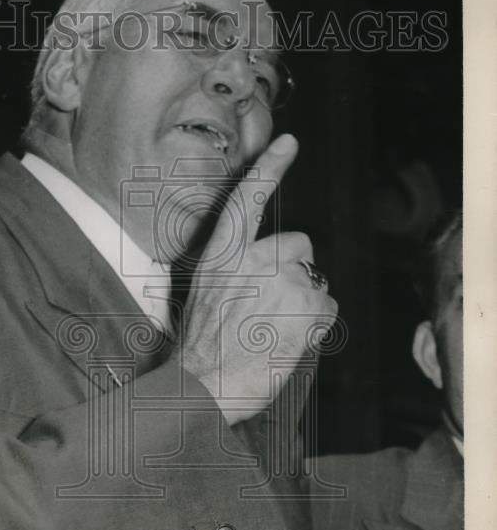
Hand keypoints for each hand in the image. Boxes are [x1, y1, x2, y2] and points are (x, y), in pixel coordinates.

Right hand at [178, 134, 337, 424]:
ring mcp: (281, 279)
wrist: (205, 386)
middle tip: (273, 308)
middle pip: (298, 246)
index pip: (246, 201)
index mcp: (221, 256)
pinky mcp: (306, 304)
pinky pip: (328, 306)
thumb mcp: (202, 298)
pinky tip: (290, 340)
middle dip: (295, 271)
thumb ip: (231, 274)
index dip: (269, 169)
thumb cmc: (200, 352)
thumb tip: (258, 275)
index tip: (288, 143)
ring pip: (315, 280)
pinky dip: (318, 324)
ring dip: (305, 304)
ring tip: (275, 332)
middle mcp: (252, 259)